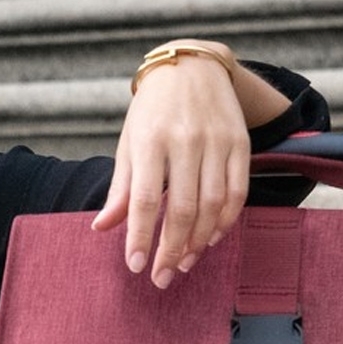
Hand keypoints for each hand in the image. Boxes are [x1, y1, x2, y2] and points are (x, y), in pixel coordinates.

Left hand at [91, 47, 252, 290]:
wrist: (193, 66)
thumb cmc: (152, 111)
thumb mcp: (129, 143)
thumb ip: (120, 188)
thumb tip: (102, 228)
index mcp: (150, 140)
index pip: (144, 200)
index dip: (140, 237)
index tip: (136, 267)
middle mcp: (185, 140)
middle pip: (182, 208)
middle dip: (171, 250)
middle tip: (162, 277)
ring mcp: (217, 141)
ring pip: (212, 205)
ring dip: (198, 242)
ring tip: (184, 263)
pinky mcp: (241, 142)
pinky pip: (237, 192)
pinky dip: (226, 221)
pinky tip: (211, 238)